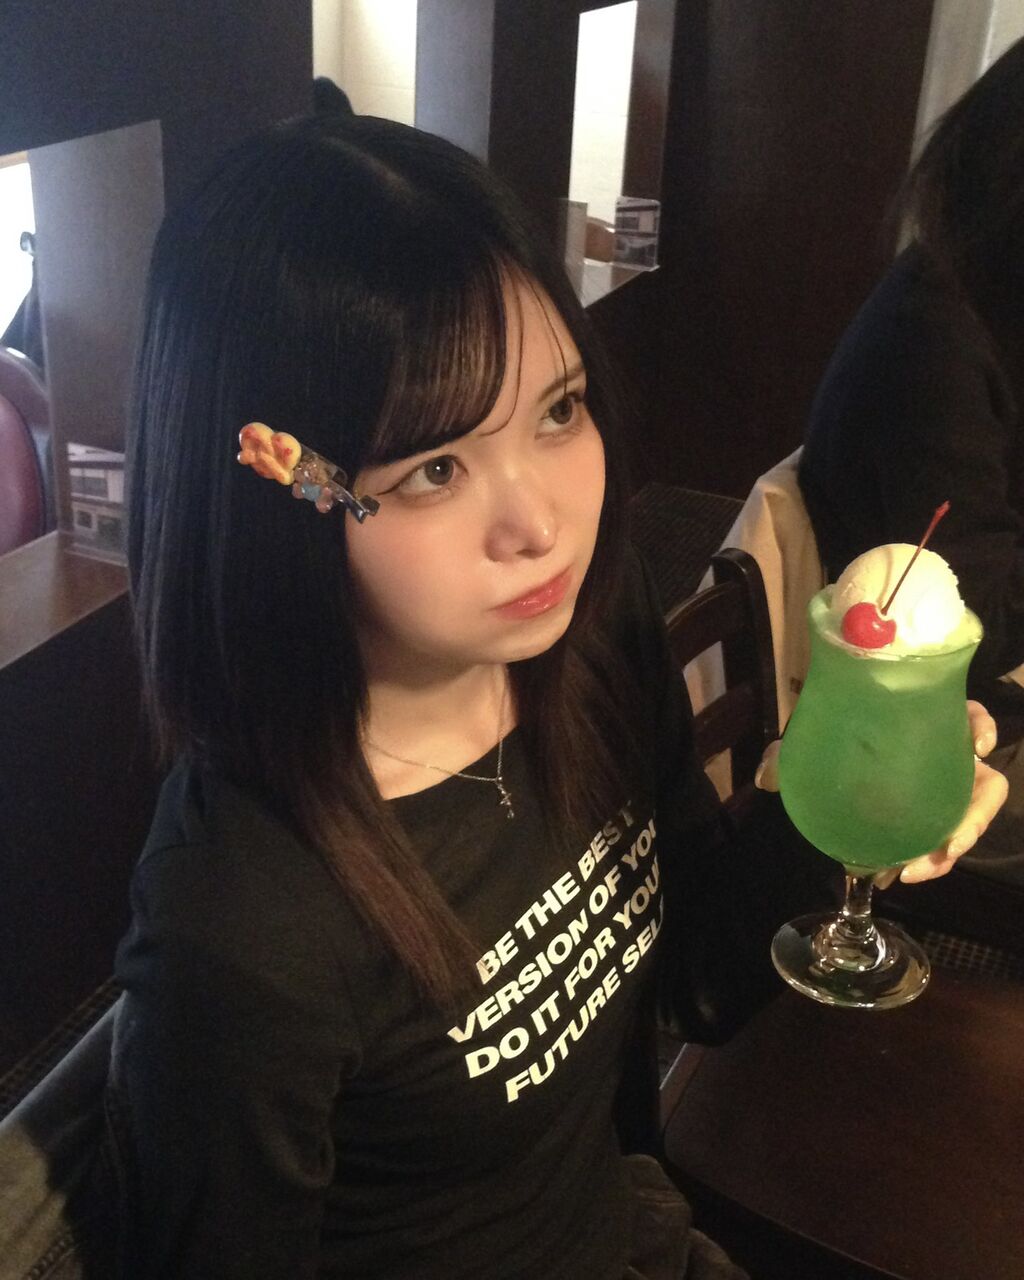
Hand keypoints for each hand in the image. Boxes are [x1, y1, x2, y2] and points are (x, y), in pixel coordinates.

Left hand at [754, 700, 1008, 886]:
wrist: (828, 756)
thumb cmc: (829, 736)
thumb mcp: (808, 742)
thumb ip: (787, 754)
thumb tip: (765, 777)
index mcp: (927, 723)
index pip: (969, 715)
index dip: (981, 727)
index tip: (977, 746)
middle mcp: (948, 756)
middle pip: (985, 785)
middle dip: (973, 819)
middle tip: (948, 844)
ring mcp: (946, 789)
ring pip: (969, 821)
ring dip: (949, 850)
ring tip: (912, 871)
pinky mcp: (934, 817)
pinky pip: (941, 841)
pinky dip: (926, 860)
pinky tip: (895, 874)